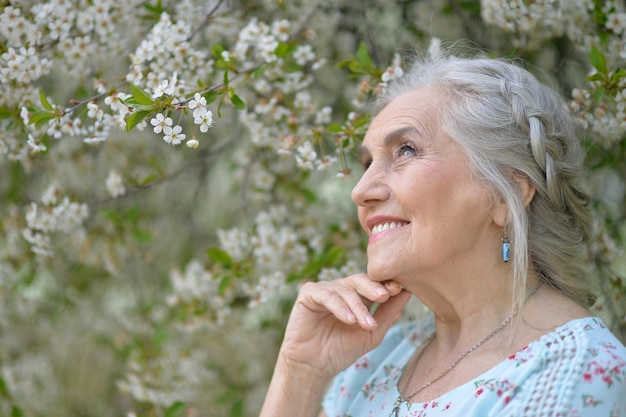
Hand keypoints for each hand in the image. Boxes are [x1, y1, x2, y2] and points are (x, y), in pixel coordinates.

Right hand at [278, 273, 411, 379]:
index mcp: (357, 295)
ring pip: (345, 290)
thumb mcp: (372, 332)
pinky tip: (348, 320)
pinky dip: (339, 306)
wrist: (314, 366)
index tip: (400, 289)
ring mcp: (324, 289)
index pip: (373, 283)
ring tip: (366, 324)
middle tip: (385, 295)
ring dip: (358, 307)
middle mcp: (341, 289)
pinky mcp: (308, 294)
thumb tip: (407, 292)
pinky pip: (326, 295)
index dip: (386, 284)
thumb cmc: (342, 349)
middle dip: (373, 287)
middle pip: (360, 280)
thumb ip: (388, 312)